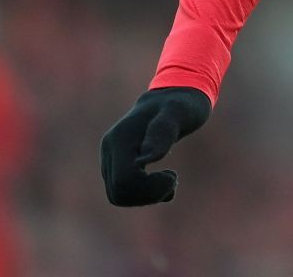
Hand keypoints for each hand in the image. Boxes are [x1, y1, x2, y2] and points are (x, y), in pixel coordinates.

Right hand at [100, 87, 211, 205]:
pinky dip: (145, 194)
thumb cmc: (182, 104)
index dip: (148, 189)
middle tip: (172, 180)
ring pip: (118, 195)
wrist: (176, 95)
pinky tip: (164, 181)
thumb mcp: (179, 113)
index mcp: (120, 139)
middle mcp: (110, 149)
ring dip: (146, 196)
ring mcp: (111, 157)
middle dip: (148, 195)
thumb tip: (145, 159)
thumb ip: (163, 131)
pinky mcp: (119, 163)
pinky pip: (123, 190)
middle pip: (118, 194)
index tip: (172, 175)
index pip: (123, 182)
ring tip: (169, 180)